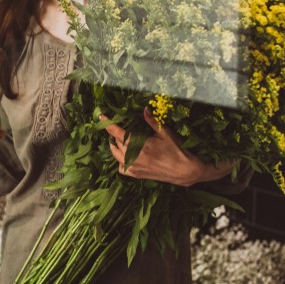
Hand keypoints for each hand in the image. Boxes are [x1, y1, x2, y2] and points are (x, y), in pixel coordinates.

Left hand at [102, 108, 234, 186]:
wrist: (183, 170)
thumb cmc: (175, 149)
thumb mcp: (164, 133)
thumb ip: (151, 121)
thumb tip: (144, 108)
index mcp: (140, 145)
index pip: (118, 133)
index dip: (108, 124)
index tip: (101, 116)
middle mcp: (134, 157)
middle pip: (115, 143)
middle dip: (113, 134)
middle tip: (114, 127)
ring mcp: (134, 167)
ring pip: (116, 156)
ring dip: (114, 147)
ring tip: (117, 140)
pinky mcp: (136, 175)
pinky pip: (121, 168)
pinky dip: (120, 161)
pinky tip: (124, 155)